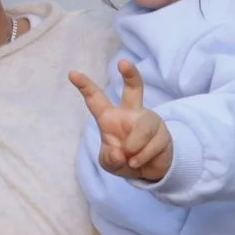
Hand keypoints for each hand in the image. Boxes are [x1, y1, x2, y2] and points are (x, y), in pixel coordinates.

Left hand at [69, 60, 172, 182]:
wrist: (148, 171)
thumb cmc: (124, 160)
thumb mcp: (110, 163)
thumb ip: (110, 159)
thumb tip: (120, 153)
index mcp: (111, 117)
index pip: (96, 99)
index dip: (85, 86)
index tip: (72, 74)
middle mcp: (130, 113)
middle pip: (134, 88)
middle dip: (130, 74)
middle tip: (123, 63)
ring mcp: (148, 121)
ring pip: (143, 127)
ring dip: (134, 147)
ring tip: (131, 160)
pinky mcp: (163, 132)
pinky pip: (151, 145)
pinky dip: (142, 158)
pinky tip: (138, 163)